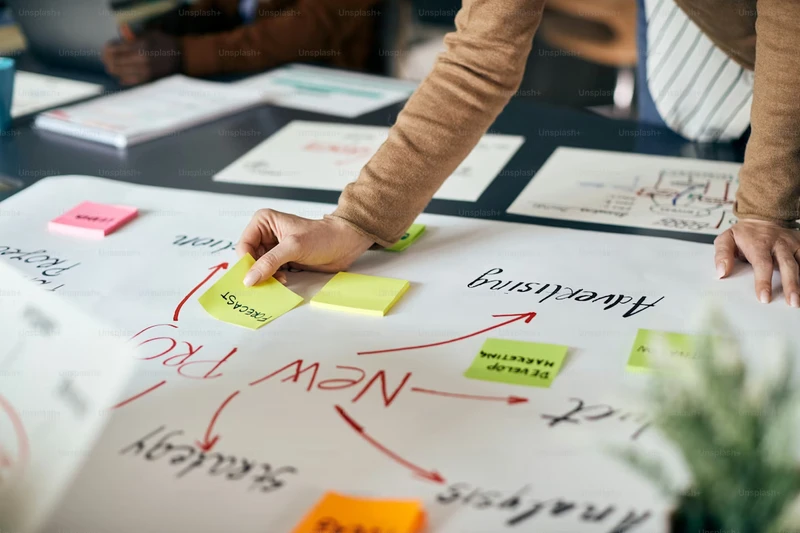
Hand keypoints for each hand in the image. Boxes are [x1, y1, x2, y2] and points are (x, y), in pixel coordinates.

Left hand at [102, 31, 181, 85]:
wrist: (182, 57)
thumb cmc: (165, 43)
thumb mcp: (150, 34)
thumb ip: (133, 38)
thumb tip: (118, 42)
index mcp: (140, 47)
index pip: (114, 49)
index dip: (107, 49)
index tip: (106, 48)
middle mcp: (140, 60)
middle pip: (114, 62)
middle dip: (107, 59)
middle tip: (106, 58)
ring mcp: (144, 72)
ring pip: (118, 72)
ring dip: (112, 69)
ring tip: (111, 66)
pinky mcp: (147, 80)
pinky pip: (128, 81)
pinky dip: (121, 78)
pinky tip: (120, 75)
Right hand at [236, 209, 373, 286]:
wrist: (344, 243)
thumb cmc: (323, 236)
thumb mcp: (293, 247)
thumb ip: (270, 262)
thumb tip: (250, 278)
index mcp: (263, 221)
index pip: (244, 246)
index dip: (247, 263)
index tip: (253, 277)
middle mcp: (265, 233)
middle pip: (249, 258)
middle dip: (257, 271)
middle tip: (268, 281)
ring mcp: (273, 247)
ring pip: (258, 267)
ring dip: (266, 276)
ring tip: (281, 278)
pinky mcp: (282, 259)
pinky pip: (269, 272)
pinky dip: (273, 279)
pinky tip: (284, 279)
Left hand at [714, 219, 799, 306]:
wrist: (762, 217)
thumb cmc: (744, 234)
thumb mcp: (726, 239)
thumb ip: (722, 255)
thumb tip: (721, 272)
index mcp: (759, 243)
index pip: (762, 264)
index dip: (764, 281)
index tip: (764, 298)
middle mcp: (779, 244)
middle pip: (787, 265)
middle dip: (791, 284)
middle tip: (792, 302)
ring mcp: (792, 245)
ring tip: (799, 299)